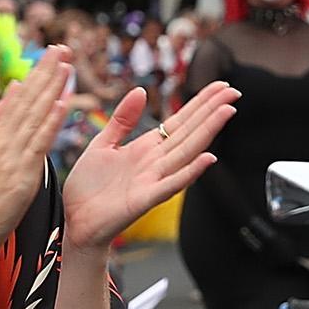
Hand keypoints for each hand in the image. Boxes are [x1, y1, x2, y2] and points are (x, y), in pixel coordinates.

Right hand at [0, 51, 74, 259]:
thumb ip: (0, 123)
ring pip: (34, 115)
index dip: (37, 74)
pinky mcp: (21, 172)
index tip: (52, 54)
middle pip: (27, 99)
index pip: (19, 98)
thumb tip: (11, 91)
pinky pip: (39, 142)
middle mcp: (2, 139)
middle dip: (46, 71)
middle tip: (63, 47)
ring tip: (66, 64)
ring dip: (51, 88)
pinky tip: (62, 102)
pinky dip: (51, 121)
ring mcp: (11, 154)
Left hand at [64, 80, 239, 248]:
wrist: (75, 222)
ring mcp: (153, 180)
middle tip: (233, 91)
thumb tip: (141, 90)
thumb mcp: (102, 144)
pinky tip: (208, 159)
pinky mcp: (145, 199)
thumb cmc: (88, 188)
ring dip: (208, 132)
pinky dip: (190, 172)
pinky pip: (171, 183)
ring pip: (186, 151)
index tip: (220, 85)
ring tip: (226, 112)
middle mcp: (155, 162)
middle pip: (189, 132)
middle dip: (211, 111)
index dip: (200, 103)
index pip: (180, 121)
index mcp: (146, 148)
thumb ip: (122, 119)